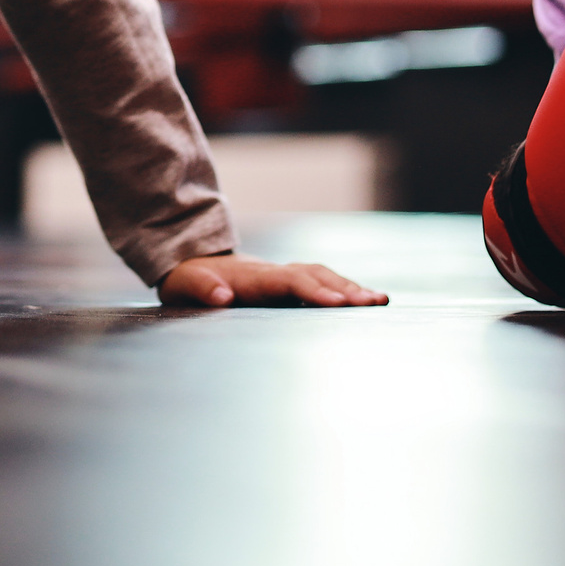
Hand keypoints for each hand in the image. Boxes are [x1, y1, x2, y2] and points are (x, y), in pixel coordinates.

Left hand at [156, 254, 389, 308]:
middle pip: (315, 276)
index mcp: (252, 277)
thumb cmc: (190, 279)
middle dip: (344, 289)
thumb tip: (223, 297)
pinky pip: (322, 282)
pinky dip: (346, 289)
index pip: (288, 282)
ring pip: (323, 276)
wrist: (194, 261)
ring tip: (380, 301)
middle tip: (373, 303)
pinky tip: (368, 301)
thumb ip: (201, 289)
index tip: (336, 303)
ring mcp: (284, 275)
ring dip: (351, 288)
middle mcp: (274, 272)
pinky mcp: (289, 282)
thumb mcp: (184, 284)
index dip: (312, 291)